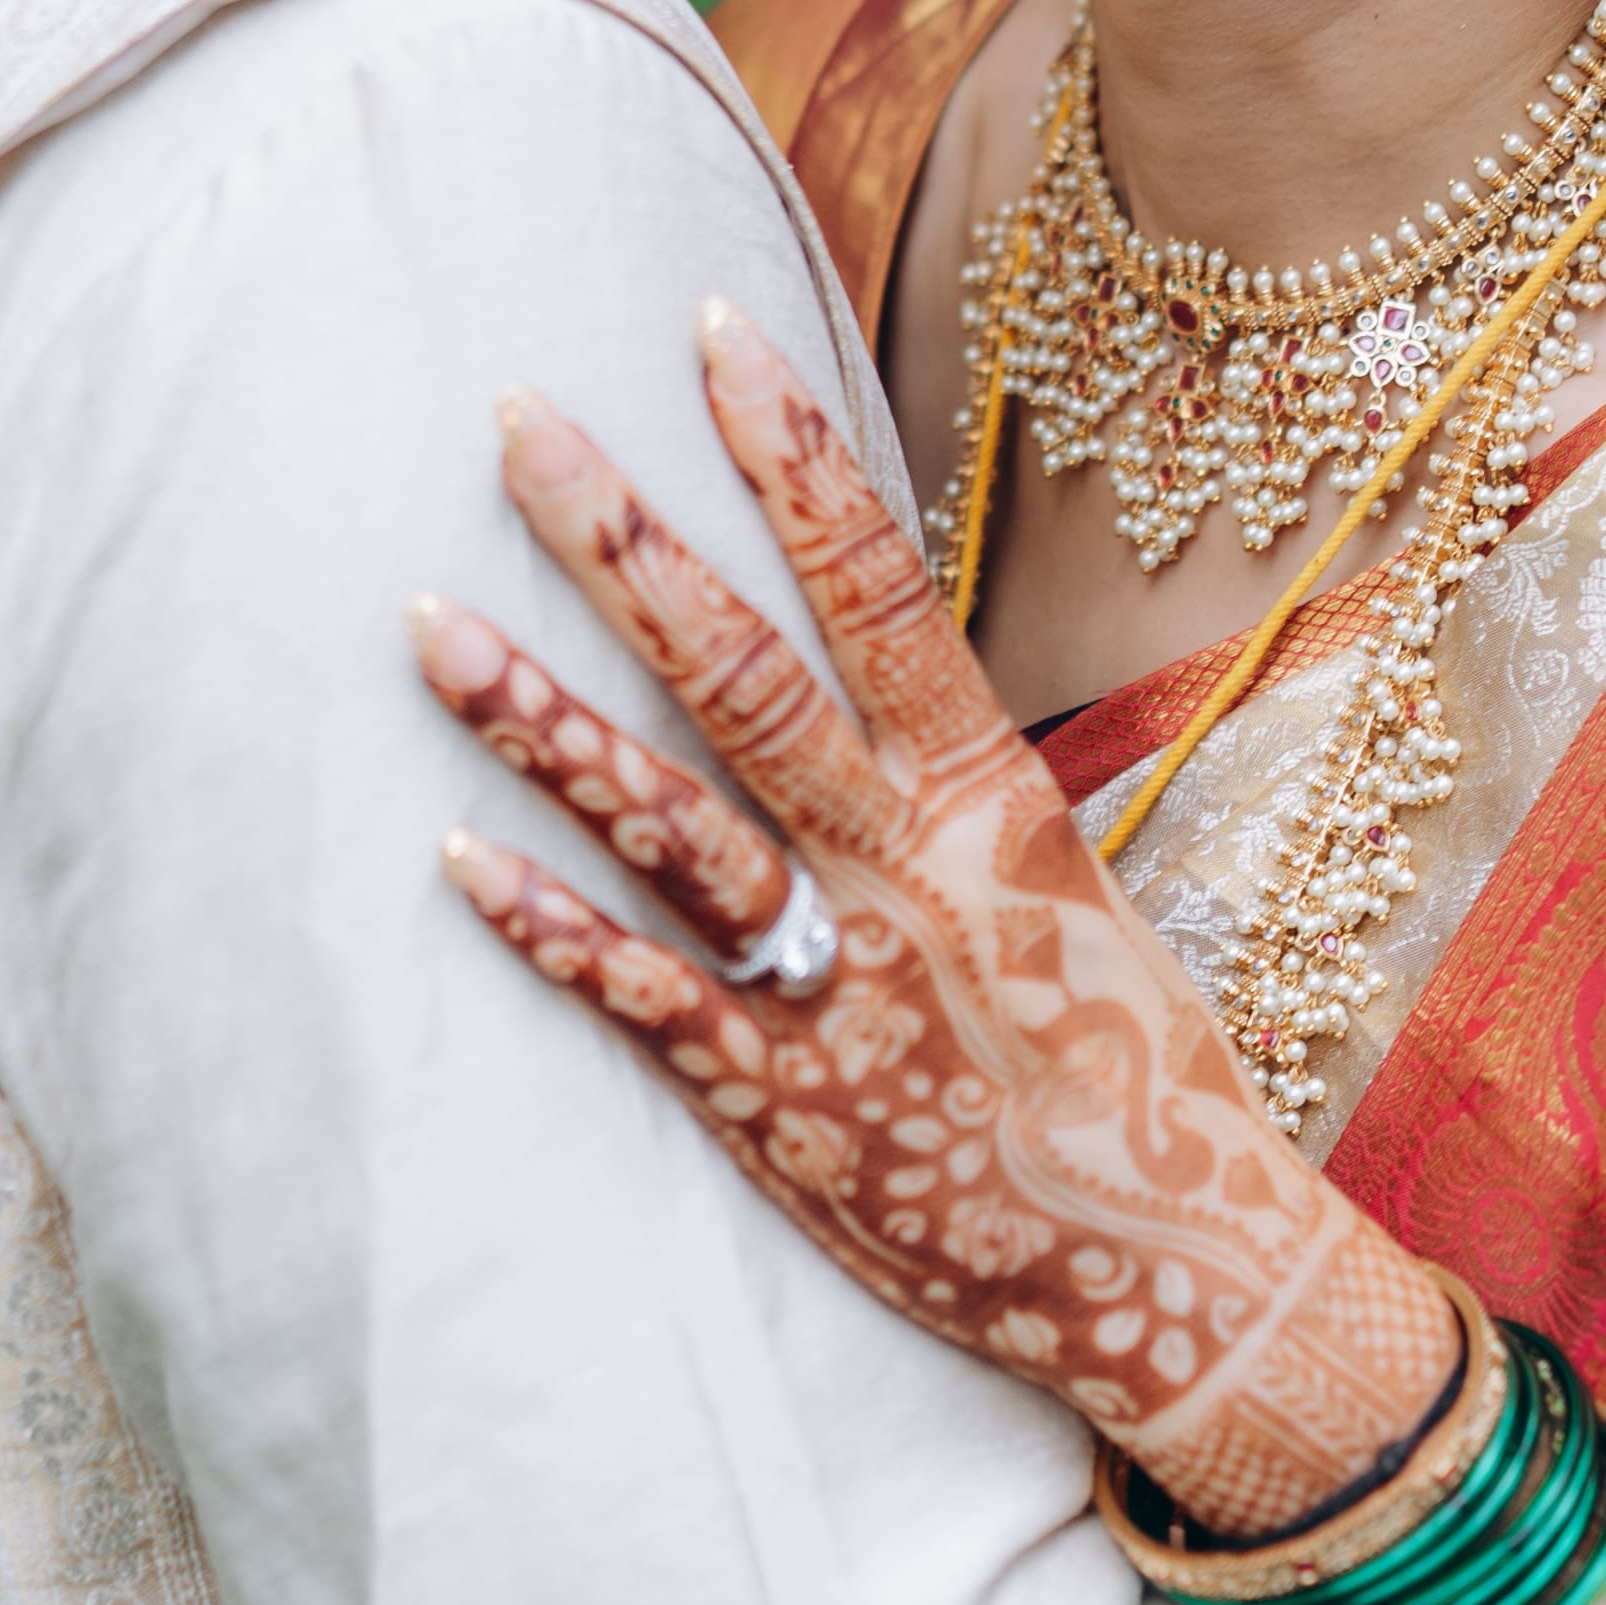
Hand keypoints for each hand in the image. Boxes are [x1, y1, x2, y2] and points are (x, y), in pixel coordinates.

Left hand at [413, 305, 1460, 1539]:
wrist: (1179, 1274)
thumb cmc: (1127, 1070)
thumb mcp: (1064, 888)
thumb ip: (952, 787)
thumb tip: (871, 669)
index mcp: (986, 801)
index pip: (878, 587)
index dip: (792, 454)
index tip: (716, 330)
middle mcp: (902, 872)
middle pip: (742, 673)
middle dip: (622, 539)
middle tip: (516, 419)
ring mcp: (832, 988)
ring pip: (667, 823)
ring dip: (540, 719)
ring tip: (426, 620)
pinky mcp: (779, 1104)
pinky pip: (642, 996)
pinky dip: (547, 925)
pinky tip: (454, 856)